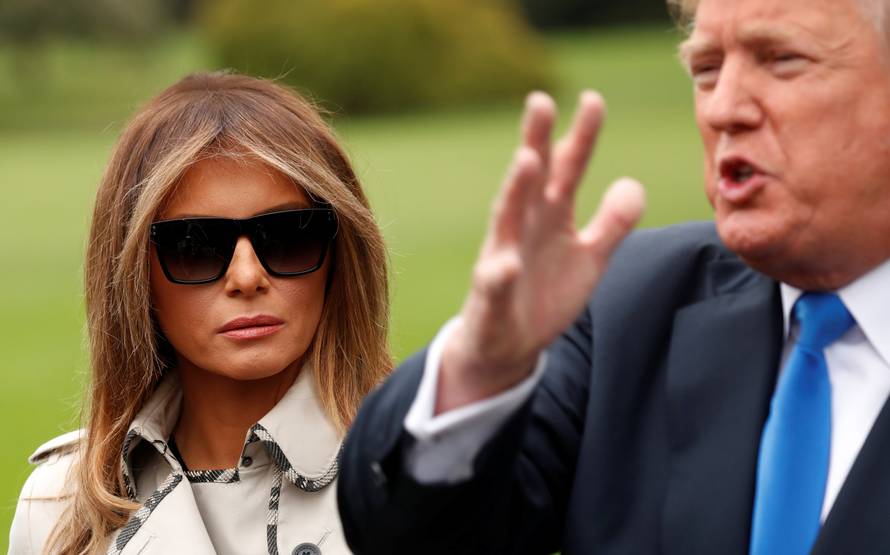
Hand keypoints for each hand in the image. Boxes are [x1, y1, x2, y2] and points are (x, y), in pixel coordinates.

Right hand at [437, 91, 645, 412]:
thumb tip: (634, 184)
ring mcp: (503, 257)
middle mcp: (523, 227)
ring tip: (527, 160)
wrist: (507, 344)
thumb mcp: (589, 259)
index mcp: (550, 215)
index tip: (593, 99)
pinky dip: (498, 273)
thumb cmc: (545, 292)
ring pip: (507, 218)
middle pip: (531, 179)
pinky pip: (494, 283)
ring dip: (515, 189)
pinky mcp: (491, 296)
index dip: (581, 137)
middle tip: (541, 101)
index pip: (566, 169)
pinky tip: (505, 265)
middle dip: (536, 141)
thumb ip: (612, 224)